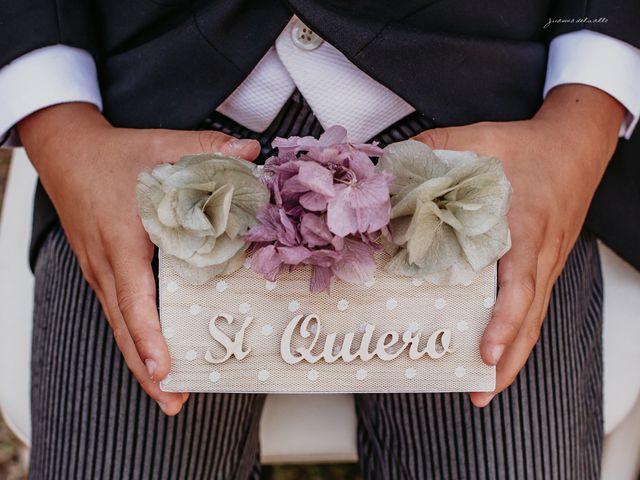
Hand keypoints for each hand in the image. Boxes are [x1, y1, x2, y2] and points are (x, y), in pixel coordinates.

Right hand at [18, 103, 260, 414]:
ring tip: (166, 392)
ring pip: (119, 325)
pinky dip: (134, 337)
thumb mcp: (161, 146)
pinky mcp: (101, 269)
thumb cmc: (113, 154)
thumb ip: (207, 150)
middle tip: (173, 401)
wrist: (66, 150)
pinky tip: (151, 354)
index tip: (164, 368)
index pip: (135, 298)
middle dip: (147, 369)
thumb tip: (251, 153)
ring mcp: (100, 270)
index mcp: (123, 241)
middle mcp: (107, 264)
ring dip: (140, 360)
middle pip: (125, 327)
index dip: (149, 336)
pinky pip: (118, 311)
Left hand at [413, 85, 623, 406]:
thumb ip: (432, 150)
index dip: (505, 322)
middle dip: (509, 359)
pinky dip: (517, 329)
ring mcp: (547, 260)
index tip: (487, 353)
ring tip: (487, 385)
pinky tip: (499, 345)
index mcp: (525, 227)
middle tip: (481, 394)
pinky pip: (533, 303)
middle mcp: (541, 253)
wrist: (578, 141)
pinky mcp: (546, 261)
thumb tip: (387, 170)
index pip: (520, 284)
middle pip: (531, 316)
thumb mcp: (480, 140)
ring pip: (534, 316)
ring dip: (514, 354)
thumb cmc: (530, 145)